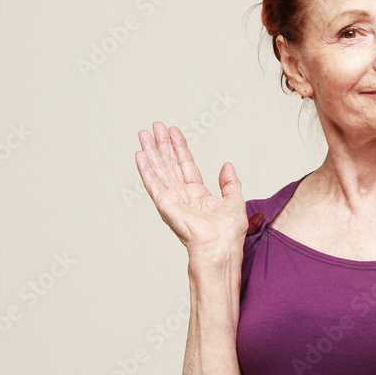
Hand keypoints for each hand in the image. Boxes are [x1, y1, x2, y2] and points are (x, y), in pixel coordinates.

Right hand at [135, 121, 248, 258]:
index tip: (174, 132)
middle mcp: (183, 197)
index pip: (186, 165)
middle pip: (170, 164)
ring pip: (160, 170)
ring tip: (145, 134)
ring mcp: (173, 201)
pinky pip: (153, 184)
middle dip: (163, 144)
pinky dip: (146, 169)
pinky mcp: (165, 206)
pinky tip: (140, 155)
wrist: (221, 248)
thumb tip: (227, 166)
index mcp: (198, 196)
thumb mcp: (235, 201)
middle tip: (156, 126)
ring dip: (152, 151)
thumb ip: (230, 183)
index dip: (180, 148)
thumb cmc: (228, 234)